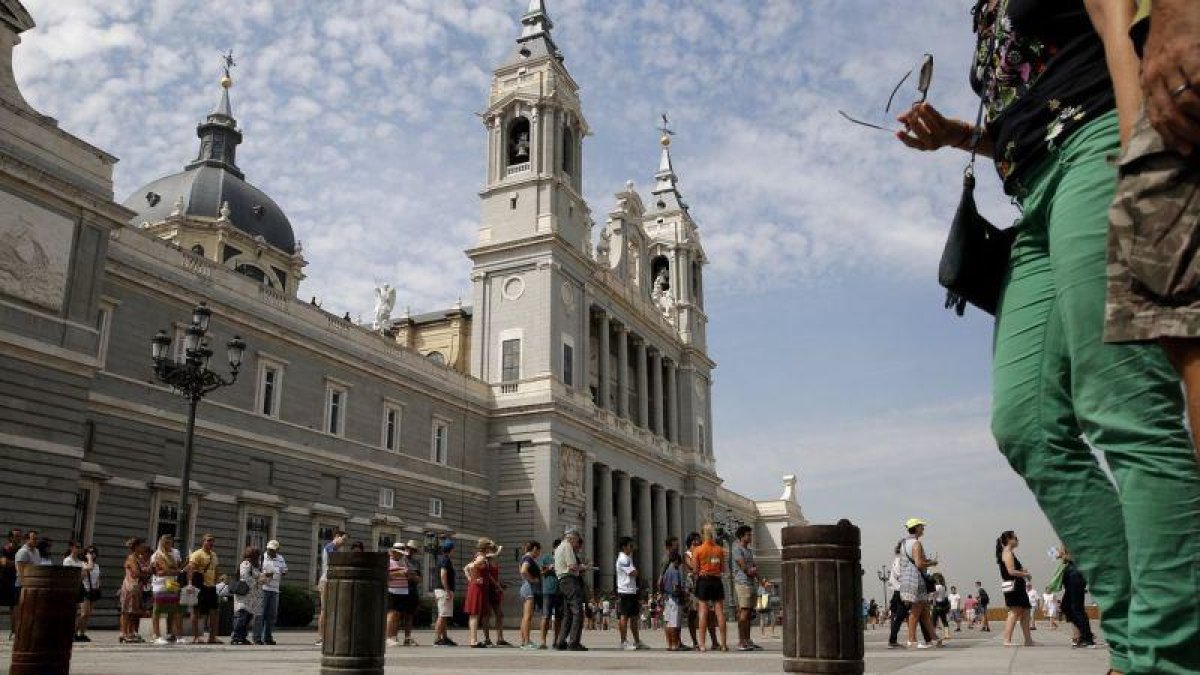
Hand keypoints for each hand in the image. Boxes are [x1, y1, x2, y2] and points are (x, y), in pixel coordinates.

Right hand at [896, 102, 971, 151]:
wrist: (958, 134)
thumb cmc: (935, 130)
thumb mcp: (923, 129)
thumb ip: (909, 123)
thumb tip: (898, 117)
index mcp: (924, 146)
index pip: (912, 144)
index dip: (904, 138)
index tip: (897, 132)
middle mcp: (933, 144)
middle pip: (921, 134)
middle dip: (913, 124)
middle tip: (908, 115)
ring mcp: (941, 135)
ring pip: (930, 124)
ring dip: (921, 114)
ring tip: (915, 106)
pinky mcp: (948, 127)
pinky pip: (938, 117)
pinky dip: (930, 110)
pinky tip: (924, 104)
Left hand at [1142, 0, 1199, 153]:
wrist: (1170, 5)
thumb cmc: (1167, 36)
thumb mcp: (1155, 63)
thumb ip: (1159, 88)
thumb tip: (1169, 114)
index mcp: (1147, 81)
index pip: (1156, 116)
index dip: (1171, 136)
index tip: (1185, 151)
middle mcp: (1155, 75)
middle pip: (1170, 113)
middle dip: (1188, 133)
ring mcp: (1172, 64)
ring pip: (1185, 100)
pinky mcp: (1189, 51)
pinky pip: (1198, 80)